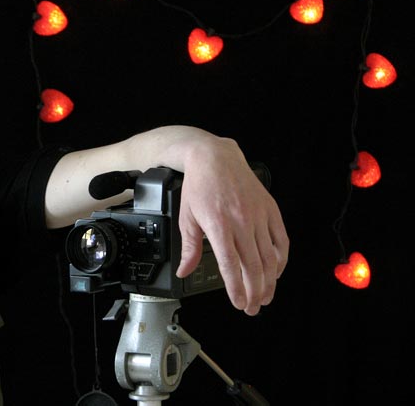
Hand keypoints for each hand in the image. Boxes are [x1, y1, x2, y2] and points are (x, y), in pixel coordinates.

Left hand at [174, 140, 288, 315]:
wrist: (215, 158)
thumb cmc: (200, 186)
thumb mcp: (187, 217)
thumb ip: (189, 248)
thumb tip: (184, 271)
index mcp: (219, 226)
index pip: (231, 265)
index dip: (237, 288)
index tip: (239, 303)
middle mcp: (242, 222)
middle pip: (253, 267)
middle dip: (255, 293)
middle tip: (252, 307)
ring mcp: (258, 216)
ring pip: (270, 257)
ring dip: (269, 282)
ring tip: (265, 297)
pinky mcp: (270, 210)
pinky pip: (281, 240)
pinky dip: (281, 259)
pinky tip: (276, 272)